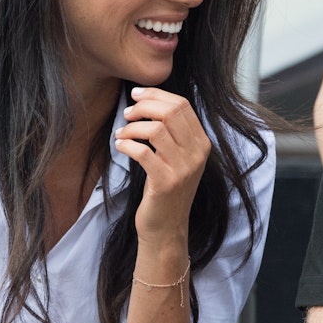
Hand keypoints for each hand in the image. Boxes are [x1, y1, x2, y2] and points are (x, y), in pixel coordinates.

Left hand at [113, 87, 210, 241]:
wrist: (166, 227)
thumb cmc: (165, 188)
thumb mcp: (177, 158)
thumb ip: (172, 132)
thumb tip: (147, 100)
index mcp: (202, 144)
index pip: (182, 105)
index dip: (156, 95)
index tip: (136, 95)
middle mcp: (197, 154)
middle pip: (170, 112)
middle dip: (143, 107)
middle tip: (126, 114)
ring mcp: (183, 169)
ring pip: (155, 130)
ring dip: (131, 127)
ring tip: (121, 133)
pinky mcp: (166, 182)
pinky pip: (142, 152)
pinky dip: (126, 144)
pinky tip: (119, 146)